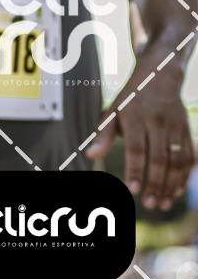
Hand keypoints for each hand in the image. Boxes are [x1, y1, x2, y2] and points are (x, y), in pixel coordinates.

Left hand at [85, 57, 194, 210]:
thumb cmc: (131, 97)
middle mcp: (157, 122)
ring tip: (163, 204)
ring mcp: (174, 126)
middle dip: (155, 184)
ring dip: (171, 185)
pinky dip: (184, 176)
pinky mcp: (186, 130)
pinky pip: (189, 156)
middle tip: (149, 204)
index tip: (132, 189)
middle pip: (159, 158)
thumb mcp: (114, 110)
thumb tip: (90, 155)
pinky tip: (176, 191)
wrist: (159, 74)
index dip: (135, 169)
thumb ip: (103, 134)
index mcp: (135, 117)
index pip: (136, 148)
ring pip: (177, 161)